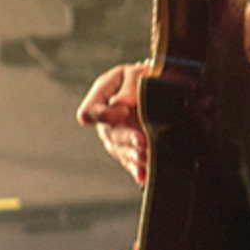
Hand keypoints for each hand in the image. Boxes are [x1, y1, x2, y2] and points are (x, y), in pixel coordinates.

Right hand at [77, 63, 148, 183]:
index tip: (124, 110)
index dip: (103, 115)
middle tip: (142, 142)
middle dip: (126, 138)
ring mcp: (115, 135)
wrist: (160, 87)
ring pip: (119, 150)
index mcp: (101, 95)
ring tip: (148, 159)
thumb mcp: (138, 73)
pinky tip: (143, 177)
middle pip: (109, 133)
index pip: (89, 112)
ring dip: (133, 156)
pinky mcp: (128, 148)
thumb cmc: (146, 75)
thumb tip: (120, 105)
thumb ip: (130, 85)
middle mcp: (105, 118)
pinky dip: (137, 170)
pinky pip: (129, 162)